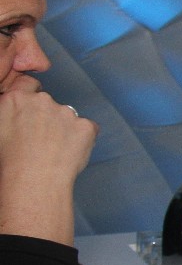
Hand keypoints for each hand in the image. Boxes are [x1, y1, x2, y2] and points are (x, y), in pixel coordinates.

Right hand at [0, 76, 97, 243]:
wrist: (34, 179)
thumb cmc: (10, 161)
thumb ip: (9, 114)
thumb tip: (17, 119)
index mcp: (15, 99)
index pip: (28, 85)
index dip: (32, 100)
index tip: (33, 114)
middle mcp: (41, 101)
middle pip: (48, 103)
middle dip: (47, 117)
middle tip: (43, 140)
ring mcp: (66, 112)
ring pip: (68, 116)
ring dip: (65, 128)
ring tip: (55, 151)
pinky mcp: (85, 126)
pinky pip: (88, 129)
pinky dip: (83, 139)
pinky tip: (70, 154)